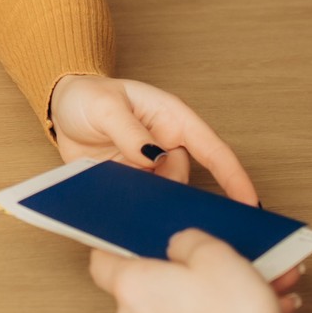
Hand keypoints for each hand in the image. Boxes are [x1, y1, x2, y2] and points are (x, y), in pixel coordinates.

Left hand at [49, 74, 257, 205]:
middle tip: (165, 214)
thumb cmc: (88, 97)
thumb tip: (154, 156)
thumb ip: (129, 131)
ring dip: (151, 203)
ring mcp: (148, 167)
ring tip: (134, 209)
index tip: (250, 202)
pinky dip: (135, 209)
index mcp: (171, 119)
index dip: (233, 175)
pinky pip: (140, 201)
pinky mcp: (130, 183)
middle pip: (185, 179)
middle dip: (179, 197)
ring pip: (163, 194)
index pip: (212, 148)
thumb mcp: (105, 107)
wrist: (61, 108)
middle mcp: (166, 144)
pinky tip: (123, 215)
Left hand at [89, 229, 304, 312]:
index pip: (102, 262)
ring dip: (204, 310)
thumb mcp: (217, 255)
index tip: (135, 248)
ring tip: (246, 301)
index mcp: (132, 288)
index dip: (119, 251)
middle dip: (179, 282)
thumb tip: (180, 247)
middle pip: (146, 293)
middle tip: (211, 275)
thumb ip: (188, 242)